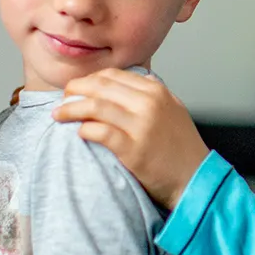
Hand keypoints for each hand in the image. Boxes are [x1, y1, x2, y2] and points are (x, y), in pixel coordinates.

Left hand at [57, 68, 207, 208]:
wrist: (195, 178)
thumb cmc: (182, 148)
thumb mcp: (172, 110)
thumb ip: (151, 94)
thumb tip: (125, 84)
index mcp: (157, 91)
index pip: (113, 76)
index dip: (89, 80)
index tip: (77, 88)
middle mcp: (149, 104)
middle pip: (100, 87)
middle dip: (75, 91)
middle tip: (62, 99)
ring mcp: (141, 126)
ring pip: (95, 107)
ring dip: (71, 109)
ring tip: (58, 115)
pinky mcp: (133, 149)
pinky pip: (100, 132)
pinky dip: (85, 130)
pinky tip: (79, 133)